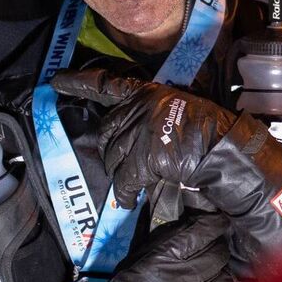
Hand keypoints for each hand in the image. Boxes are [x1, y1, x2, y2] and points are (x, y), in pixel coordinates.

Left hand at [53, 69, 281, 278]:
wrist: (225, 148)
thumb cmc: (208, 131)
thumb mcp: (178, 110)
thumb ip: (150, 115)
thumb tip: (126, 135)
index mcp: (148, 92)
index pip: (107, 84)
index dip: (79, 82)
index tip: (55, 82)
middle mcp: (140, 107)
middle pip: (107, 132)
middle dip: (112, 151)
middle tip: (127, 165)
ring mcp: (141, 130)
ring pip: (112, 157)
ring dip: (121, 174)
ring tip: (134, 184)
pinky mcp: (144, 155)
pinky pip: (124, 180)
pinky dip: (125, 193)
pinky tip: (129, 200)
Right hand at [61, 211, 232, 281]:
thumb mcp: (136, 260)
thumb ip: (162, 245)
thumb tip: (184, 230)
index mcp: (165, 257)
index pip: (201, 233)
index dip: (214, 224)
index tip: (218, 222)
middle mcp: (184, 276)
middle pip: (218, 254)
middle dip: (220, 248)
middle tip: (216, 248)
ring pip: (225, 280)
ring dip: (223, 274)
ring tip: (216, 274)